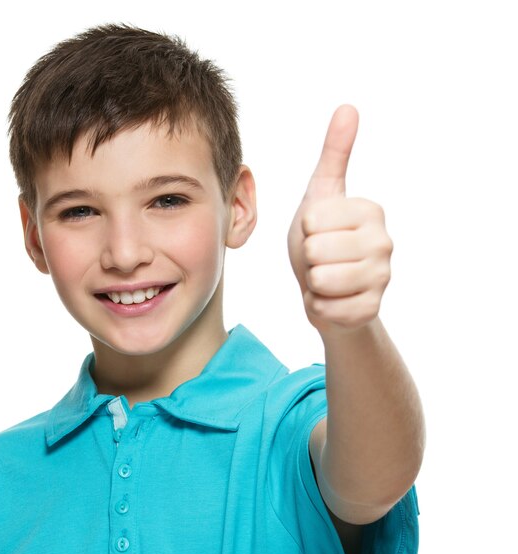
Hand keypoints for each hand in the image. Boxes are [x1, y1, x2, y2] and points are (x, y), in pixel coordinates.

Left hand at [287, 105, 392, 335]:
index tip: (320, 233)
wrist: (327, 289)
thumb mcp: (321, 195)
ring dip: (313, 282)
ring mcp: (382, 278)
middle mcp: (384, 242)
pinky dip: (318, 306)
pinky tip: (331, 299)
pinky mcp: (371, 309)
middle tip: (322, 259)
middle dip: (308, 258)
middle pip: (316, 250)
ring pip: (321, 280)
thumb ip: (334, 155)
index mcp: (371, 211)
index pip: (313, 220)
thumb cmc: (321, 239)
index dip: (305, 230)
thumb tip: (348, 107)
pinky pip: (325, 308)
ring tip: (326, 276)